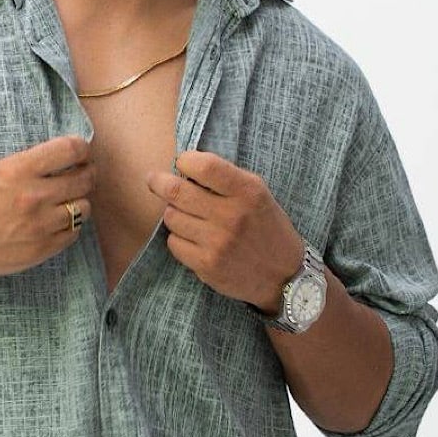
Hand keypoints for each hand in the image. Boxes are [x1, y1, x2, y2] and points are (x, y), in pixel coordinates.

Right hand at [0, 135, 95, 278]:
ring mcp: (40, 225)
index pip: (70, 150)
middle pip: (84, 179)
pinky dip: (70, 225)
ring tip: (68, 200)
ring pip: (83, 207)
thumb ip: (29, 164)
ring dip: (79, 201)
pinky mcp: (41, 249)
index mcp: (19, 170)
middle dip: (87, 173)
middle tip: (83, 174)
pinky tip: (58, 221)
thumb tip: (65, 157)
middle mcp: (34, 196)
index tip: (82, 152)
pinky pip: (73, 233)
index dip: (82, 148)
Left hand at [146, 150, 302, 311]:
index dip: (185, 161)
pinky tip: (192, 238)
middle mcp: (232, 216)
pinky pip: (174, 243)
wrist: (283, 275)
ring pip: (171, 217)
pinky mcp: (207, 265)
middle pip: (176, 191)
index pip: (204, 166)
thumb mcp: (258, 195)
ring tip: (186, 215)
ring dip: (173, 213)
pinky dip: (178, 237)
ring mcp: (218, 242)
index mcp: (248, 191)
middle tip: (154, 180)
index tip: (182, 162)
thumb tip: (184, 168)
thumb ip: (226, 179)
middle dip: (159, 182)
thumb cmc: (266, 228)